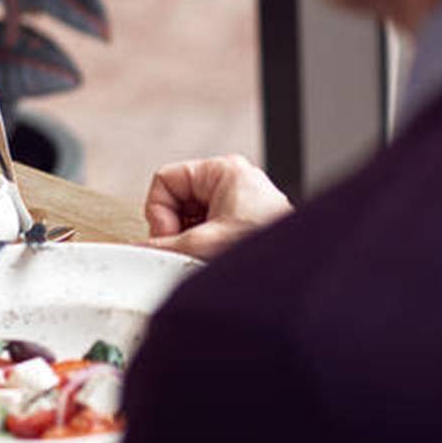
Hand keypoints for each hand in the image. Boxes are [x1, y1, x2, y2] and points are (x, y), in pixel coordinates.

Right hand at [142, 154, 291, 260]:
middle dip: (178, 228)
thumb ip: (165, 246)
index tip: (169, 238)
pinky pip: (211, 228)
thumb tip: (139, 250)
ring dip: (193, 239)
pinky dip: (208, 245)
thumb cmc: (266, 249)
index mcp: (223, 170)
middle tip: (188, 250)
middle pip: (178, 199)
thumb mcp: (205, 244)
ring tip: (209, 255)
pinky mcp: (248, 221)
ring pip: (193, 216)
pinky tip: (219, 258)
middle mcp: (233, 180)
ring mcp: (241, 201)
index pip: (165, 180)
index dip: (159, 211)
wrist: (301, 272)